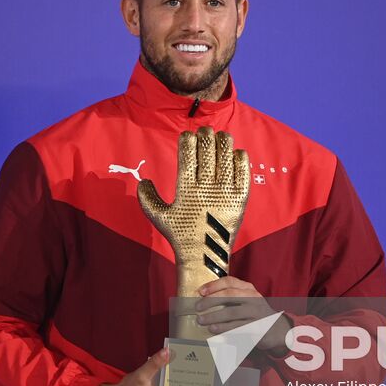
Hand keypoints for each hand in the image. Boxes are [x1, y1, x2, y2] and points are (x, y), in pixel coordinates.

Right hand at [137, 127, 250, 298]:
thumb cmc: (181, 235)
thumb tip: (142, 182)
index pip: (188, 157)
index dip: (188, 141)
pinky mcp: (240, 200)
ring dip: (224, 143)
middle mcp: (206, 189)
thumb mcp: (159, 217)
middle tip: (205, 130)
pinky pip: (243, 174)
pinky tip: (238, 152)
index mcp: (186, 190)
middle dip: (206, 137)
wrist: (205, 255)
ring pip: (226, 159)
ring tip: (222, 135)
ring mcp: (225, 193)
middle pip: (208, 153)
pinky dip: (241, 161)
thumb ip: (147, 199)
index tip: (187, 134)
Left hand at [195, 276, 291, 353]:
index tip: (200, 291)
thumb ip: (230, 298)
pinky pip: (238, 328)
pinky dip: (224, 328)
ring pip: (232, 312)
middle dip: (211, 301)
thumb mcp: (246, 301)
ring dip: (214, 317)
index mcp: (249, 289)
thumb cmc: (255, 314)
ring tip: (201, 320)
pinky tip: (214, 329)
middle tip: (197, 307)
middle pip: (229, 295)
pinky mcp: (258, 327)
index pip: (230, 282)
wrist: (277, 329)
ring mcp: (257, 313)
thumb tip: (204, 298)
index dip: (213, 285)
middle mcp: (253, 298)